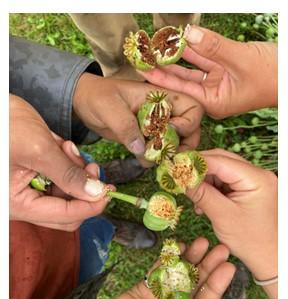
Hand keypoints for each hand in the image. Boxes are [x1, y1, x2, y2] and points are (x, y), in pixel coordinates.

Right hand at [10, 95, 113, 229]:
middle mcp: (24, 204)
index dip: (92, 205)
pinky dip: (65, 163)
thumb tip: (97, 193)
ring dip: (74, 170)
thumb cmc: (3, 126)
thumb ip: (69, 174)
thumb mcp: (39, 149)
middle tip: (91, 166)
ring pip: (66, 192)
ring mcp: (27, 192)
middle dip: (83, 187)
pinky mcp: (31, 179)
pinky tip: (61, 146)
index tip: (109, 190)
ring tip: (67, 147)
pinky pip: (58, 179)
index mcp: (20, 205)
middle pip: (68, 211)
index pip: (67, 216)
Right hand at [69, 238, 234, 298]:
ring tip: (202, 242)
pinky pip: (158, 272)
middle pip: (197, 286)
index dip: (217, 285)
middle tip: (220, 249)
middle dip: (208, 267)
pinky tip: (179, 247)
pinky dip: (168, 260)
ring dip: (191, 260)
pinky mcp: (144, 291)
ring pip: (180, 276)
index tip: (228, 268)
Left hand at [73, 73, 203, 160]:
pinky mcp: (147, 139)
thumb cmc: (97, 97)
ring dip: (167, 156)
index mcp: (162, 97)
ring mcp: (157, 127)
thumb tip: (141, 148)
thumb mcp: (109, 107)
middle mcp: (165, 112)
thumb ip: (125, 125)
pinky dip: (155, 160)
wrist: (83, 104)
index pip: (193, 109)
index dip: (187, 124)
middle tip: (164, 156)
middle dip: (182, 146)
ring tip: (149, 159)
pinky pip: (160, 152)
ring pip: (177, 144)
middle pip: (191, 131)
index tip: (168, 131)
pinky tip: (142, 160)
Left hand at [140, 26, 276, 118]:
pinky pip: (204, 58)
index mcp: (214, 103)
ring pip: (192, 67)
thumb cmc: (273, 75)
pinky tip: (177, 41)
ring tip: (154, 47)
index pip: (181, 91)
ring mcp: (218, 82)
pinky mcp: (225, 70)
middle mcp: (213, 95)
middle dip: (163, 68)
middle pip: (182, 80)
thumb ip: (213, 47)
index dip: (161, 80)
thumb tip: (187, 34)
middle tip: (142, 58)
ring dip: (175, 56)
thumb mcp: (241, 60)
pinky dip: (193, 49)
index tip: (143, 70)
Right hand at [187, 149, 276, 297]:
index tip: (175, 166)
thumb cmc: (250, 240)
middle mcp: (258, 175)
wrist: (268, 257)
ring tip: (194, 198)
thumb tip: (181, 179)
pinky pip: (227, 182)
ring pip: (222, 171)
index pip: (221, 160)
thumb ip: (201, 194)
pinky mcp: (250, 190)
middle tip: (179, 178)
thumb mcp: (222, 216)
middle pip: (222, 161)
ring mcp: (255, 181)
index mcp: (256, 178)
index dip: (196, 162)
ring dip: (205, 182)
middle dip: (199, 170)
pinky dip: (212, 189)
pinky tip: (203, 203)